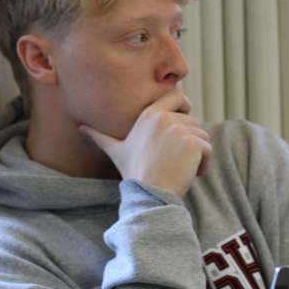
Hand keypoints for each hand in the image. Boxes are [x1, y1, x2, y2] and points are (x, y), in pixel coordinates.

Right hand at [79, 88, 211, 196]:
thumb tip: (80, 128)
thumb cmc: (134, 172)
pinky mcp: (193, 143)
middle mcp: (164, 117)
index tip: (182, 126)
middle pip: (193, 121)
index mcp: (150, 114)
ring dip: (198, 154)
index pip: (177, 94)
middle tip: (177, 161)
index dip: (184, 106)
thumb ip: (100, 136)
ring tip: (182, 169)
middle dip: (191, 141)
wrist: (149, 193)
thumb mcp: (116, 150)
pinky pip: (208, 149)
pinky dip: (204, 164)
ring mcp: (180, 129)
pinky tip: (191, 175)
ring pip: (202, 135)